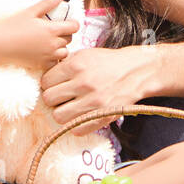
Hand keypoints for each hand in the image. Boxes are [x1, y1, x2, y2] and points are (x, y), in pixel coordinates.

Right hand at [0, 0, 78, 71]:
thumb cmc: (12, 26)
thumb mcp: (30, 11)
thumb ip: (48, 3)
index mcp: (52, 29)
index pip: (75, 27)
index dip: (73, 23)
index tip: (68, 22)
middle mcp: (53, 44)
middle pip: (70, 39)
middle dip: (65, 34)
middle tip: (55, 30)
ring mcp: (48, 56)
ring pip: (65, 52)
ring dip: (61, 47)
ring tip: (51, 42)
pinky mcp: (41, 65)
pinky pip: (55, 62)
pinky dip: (53, 58)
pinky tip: (45, 52)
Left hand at [39, 44, 155, 126]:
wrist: (138, 71)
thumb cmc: (109, 63)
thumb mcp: (86, 54)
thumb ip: (65, 65)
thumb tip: (45, 78)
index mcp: (77, 65)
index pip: (45, 81)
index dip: (49, 84)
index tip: (57, 85)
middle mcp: (83, 83)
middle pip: (49, 99)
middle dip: (54, 99)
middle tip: (63, 97)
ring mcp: (93, 101)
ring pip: (58, 116)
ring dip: (63, 113)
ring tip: (71, 108)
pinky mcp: (103, 115)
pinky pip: (76, 129)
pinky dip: (77, 125)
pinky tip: (82, 116)